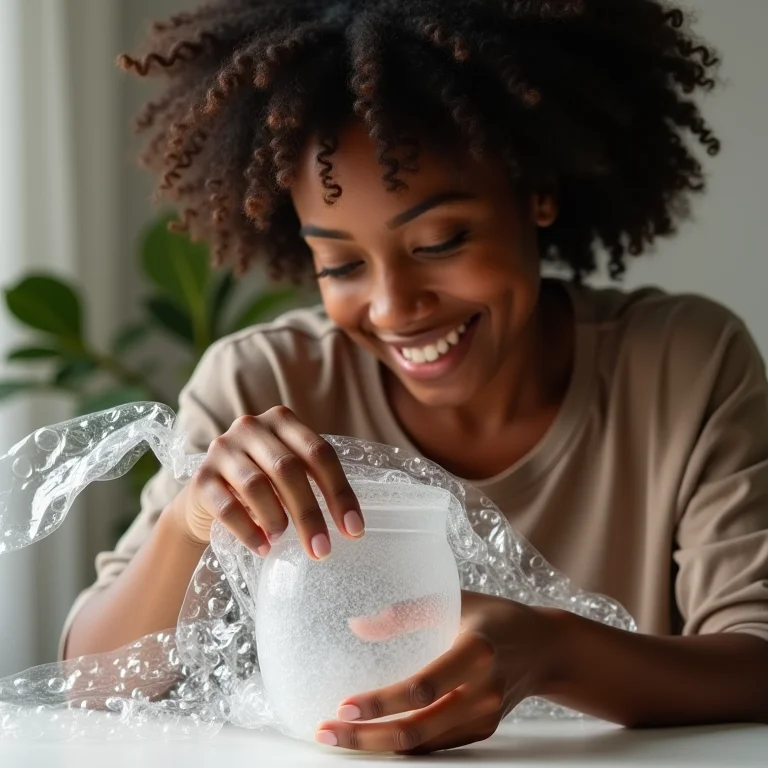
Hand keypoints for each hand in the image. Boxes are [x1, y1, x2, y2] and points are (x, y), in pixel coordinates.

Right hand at [166, 406, 364, 559]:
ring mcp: (222, 449)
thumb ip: (313, 481)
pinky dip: (249, 531)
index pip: (319, 453)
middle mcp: (251, 427)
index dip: (340, 492)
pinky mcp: (200, 478)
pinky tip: (263, 548)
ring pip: (257, 485)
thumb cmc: (261, 485)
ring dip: (276, 518)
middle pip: (289, 469)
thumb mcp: (289, 473)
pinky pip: (227, 507)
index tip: (354, 530)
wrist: (206, 498)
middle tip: (322, 550)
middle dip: (310, 514)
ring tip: (284, 540)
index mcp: (282, 421)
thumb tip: (351, 525)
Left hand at [317, 591, 561, 753]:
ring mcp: (485, 717)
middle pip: (417, 728)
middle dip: (366, 736)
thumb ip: (407, 612)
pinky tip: (373, 737)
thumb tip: (356, 626)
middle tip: (326, 733)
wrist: (546, 647)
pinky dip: (404, 745)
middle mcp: (483, 692)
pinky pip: (437, 744)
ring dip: (378, 744)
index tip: (343, 705)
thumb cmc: (496, 616)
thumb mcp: (455, 599)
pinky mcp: (483, 730)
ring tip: (339, 737)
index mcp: (476, 652)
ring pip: (424, 744)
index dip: (381, 702)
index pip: (422, 687)